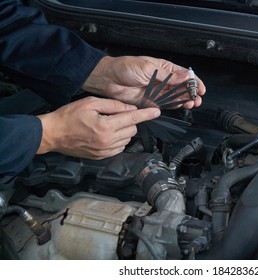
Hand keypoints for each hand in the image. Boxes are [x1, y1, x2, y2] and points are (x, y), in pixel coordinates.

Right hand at [36, 96, 159, 158]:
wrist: (53, 134)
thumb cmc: (68, 116)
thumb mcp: (90, 103)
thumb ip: (113, 105)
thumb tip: (130, 108)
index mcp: (105, 126)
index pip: (132, 118)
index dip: (146, 114)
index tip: (156, 112)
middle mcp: (107, 141)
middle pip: (132, 129)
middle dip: (128, 120)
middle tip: (114, 114)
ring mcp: (105, 151)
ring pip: (127, 139)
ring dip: (123, 130)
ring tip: (108, 124)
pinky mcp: (102, 156)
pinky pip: (120, 147)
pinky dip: (118, 139)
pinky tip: (107, 133)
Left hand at [82, 56, 205, 108]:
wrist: (108, 80)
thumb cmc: (124, 68)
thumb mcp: (148, 68)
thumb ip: (167, 75)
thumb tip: (184, 76)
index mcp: (164, 68)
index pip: (184, 75)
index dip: (194, 81)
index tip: (201, 88)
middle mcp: (162, 80)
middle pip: (182, 88)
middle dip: (192, 93)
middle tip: (197, 99)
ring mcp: (157, 91)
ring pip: (175, 97)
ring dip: (184, 101)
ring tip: (191, 104)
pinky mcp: (151, 102)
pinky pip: (165, 105)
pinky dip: (173, 106)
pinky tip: (179, 106)